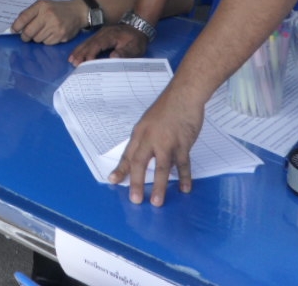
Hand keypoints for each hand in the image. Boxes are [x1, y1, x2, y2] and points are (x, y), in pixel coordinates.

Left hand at [11, 0, 83, 44]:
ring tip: (43, 31)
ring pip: (37, 39)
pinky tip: (51, 34)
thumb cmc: (56, 8)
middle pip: (29, 32)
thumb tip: (16, 27)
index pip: (24, 18)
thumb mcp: (43, 5)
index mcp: (41, 6)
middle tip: (26, 36)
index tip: (13, 30)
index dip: (16, 26)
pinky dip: (46, 40)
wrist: (77, 12)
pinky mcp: (61, 36)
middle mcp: (48, 15)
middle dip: (25, 36)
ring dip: (37, 38)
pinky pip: (46, 43)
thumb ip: (30, 13)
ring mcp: (55, 27)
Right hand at [69, 23, 147, 64]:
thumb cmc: (137, 39)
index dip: (91, 54)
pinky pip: (89, 42)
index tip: (86, 64)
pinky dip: (81, 48)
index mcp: (110, 36)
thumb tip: (112, 57)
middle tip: (74, 64)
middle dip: (81, 54)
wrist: (138, 26)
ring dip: (79, 51)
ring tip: (71, 60)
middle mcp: (103, 34)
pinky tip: (76, 53)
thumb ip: (125, 52)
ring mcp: (100, 33)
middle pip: (89, 44)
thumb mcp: (135, 47)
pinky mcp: (100, 35)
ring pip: (87, 42)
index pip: (97, 45)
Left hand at [109, 86, 202, 205]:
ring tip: (157, 201)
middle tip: (135, 199)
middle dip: (136, 182)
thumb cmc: (167, 107)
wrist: (184, 95)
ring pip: (161, 167)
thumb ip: (148, 140)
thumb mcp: (150, 121)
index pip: (128, 154)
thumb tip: (149, 158)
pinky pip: (183, 164)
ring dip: (159, 186)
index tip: (112, 180)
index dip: (121, 168)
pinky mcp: (182, 143)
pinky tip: (185, 188)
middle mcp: (150, 138)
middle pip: (140, 163)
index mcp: (140, 132)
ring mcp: (167, 141)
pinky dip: (184, 177)